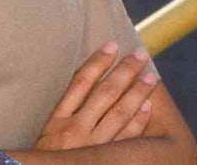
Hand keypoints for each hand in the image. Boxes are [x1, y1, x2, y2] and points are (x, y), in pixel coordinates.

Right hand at [35, 42, 158, 148]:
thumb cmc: (46, 159)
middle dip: (124, 71)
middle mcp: (74, 130)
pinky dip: (138, 121)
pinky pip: (125, 138)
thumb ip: (64, 114)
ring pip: (118, 113)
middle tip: (140, 54)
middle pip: (104, 93)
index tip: (112, 44)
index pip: (80, 82)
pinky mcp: (104, 159)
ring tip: (150, 76)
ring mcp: (92, 146)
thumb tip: (86, 85)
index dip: (97, 62)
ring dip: (137, 93)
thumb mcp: (46, 135)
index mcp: (57, 120)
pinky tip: (148, 106)